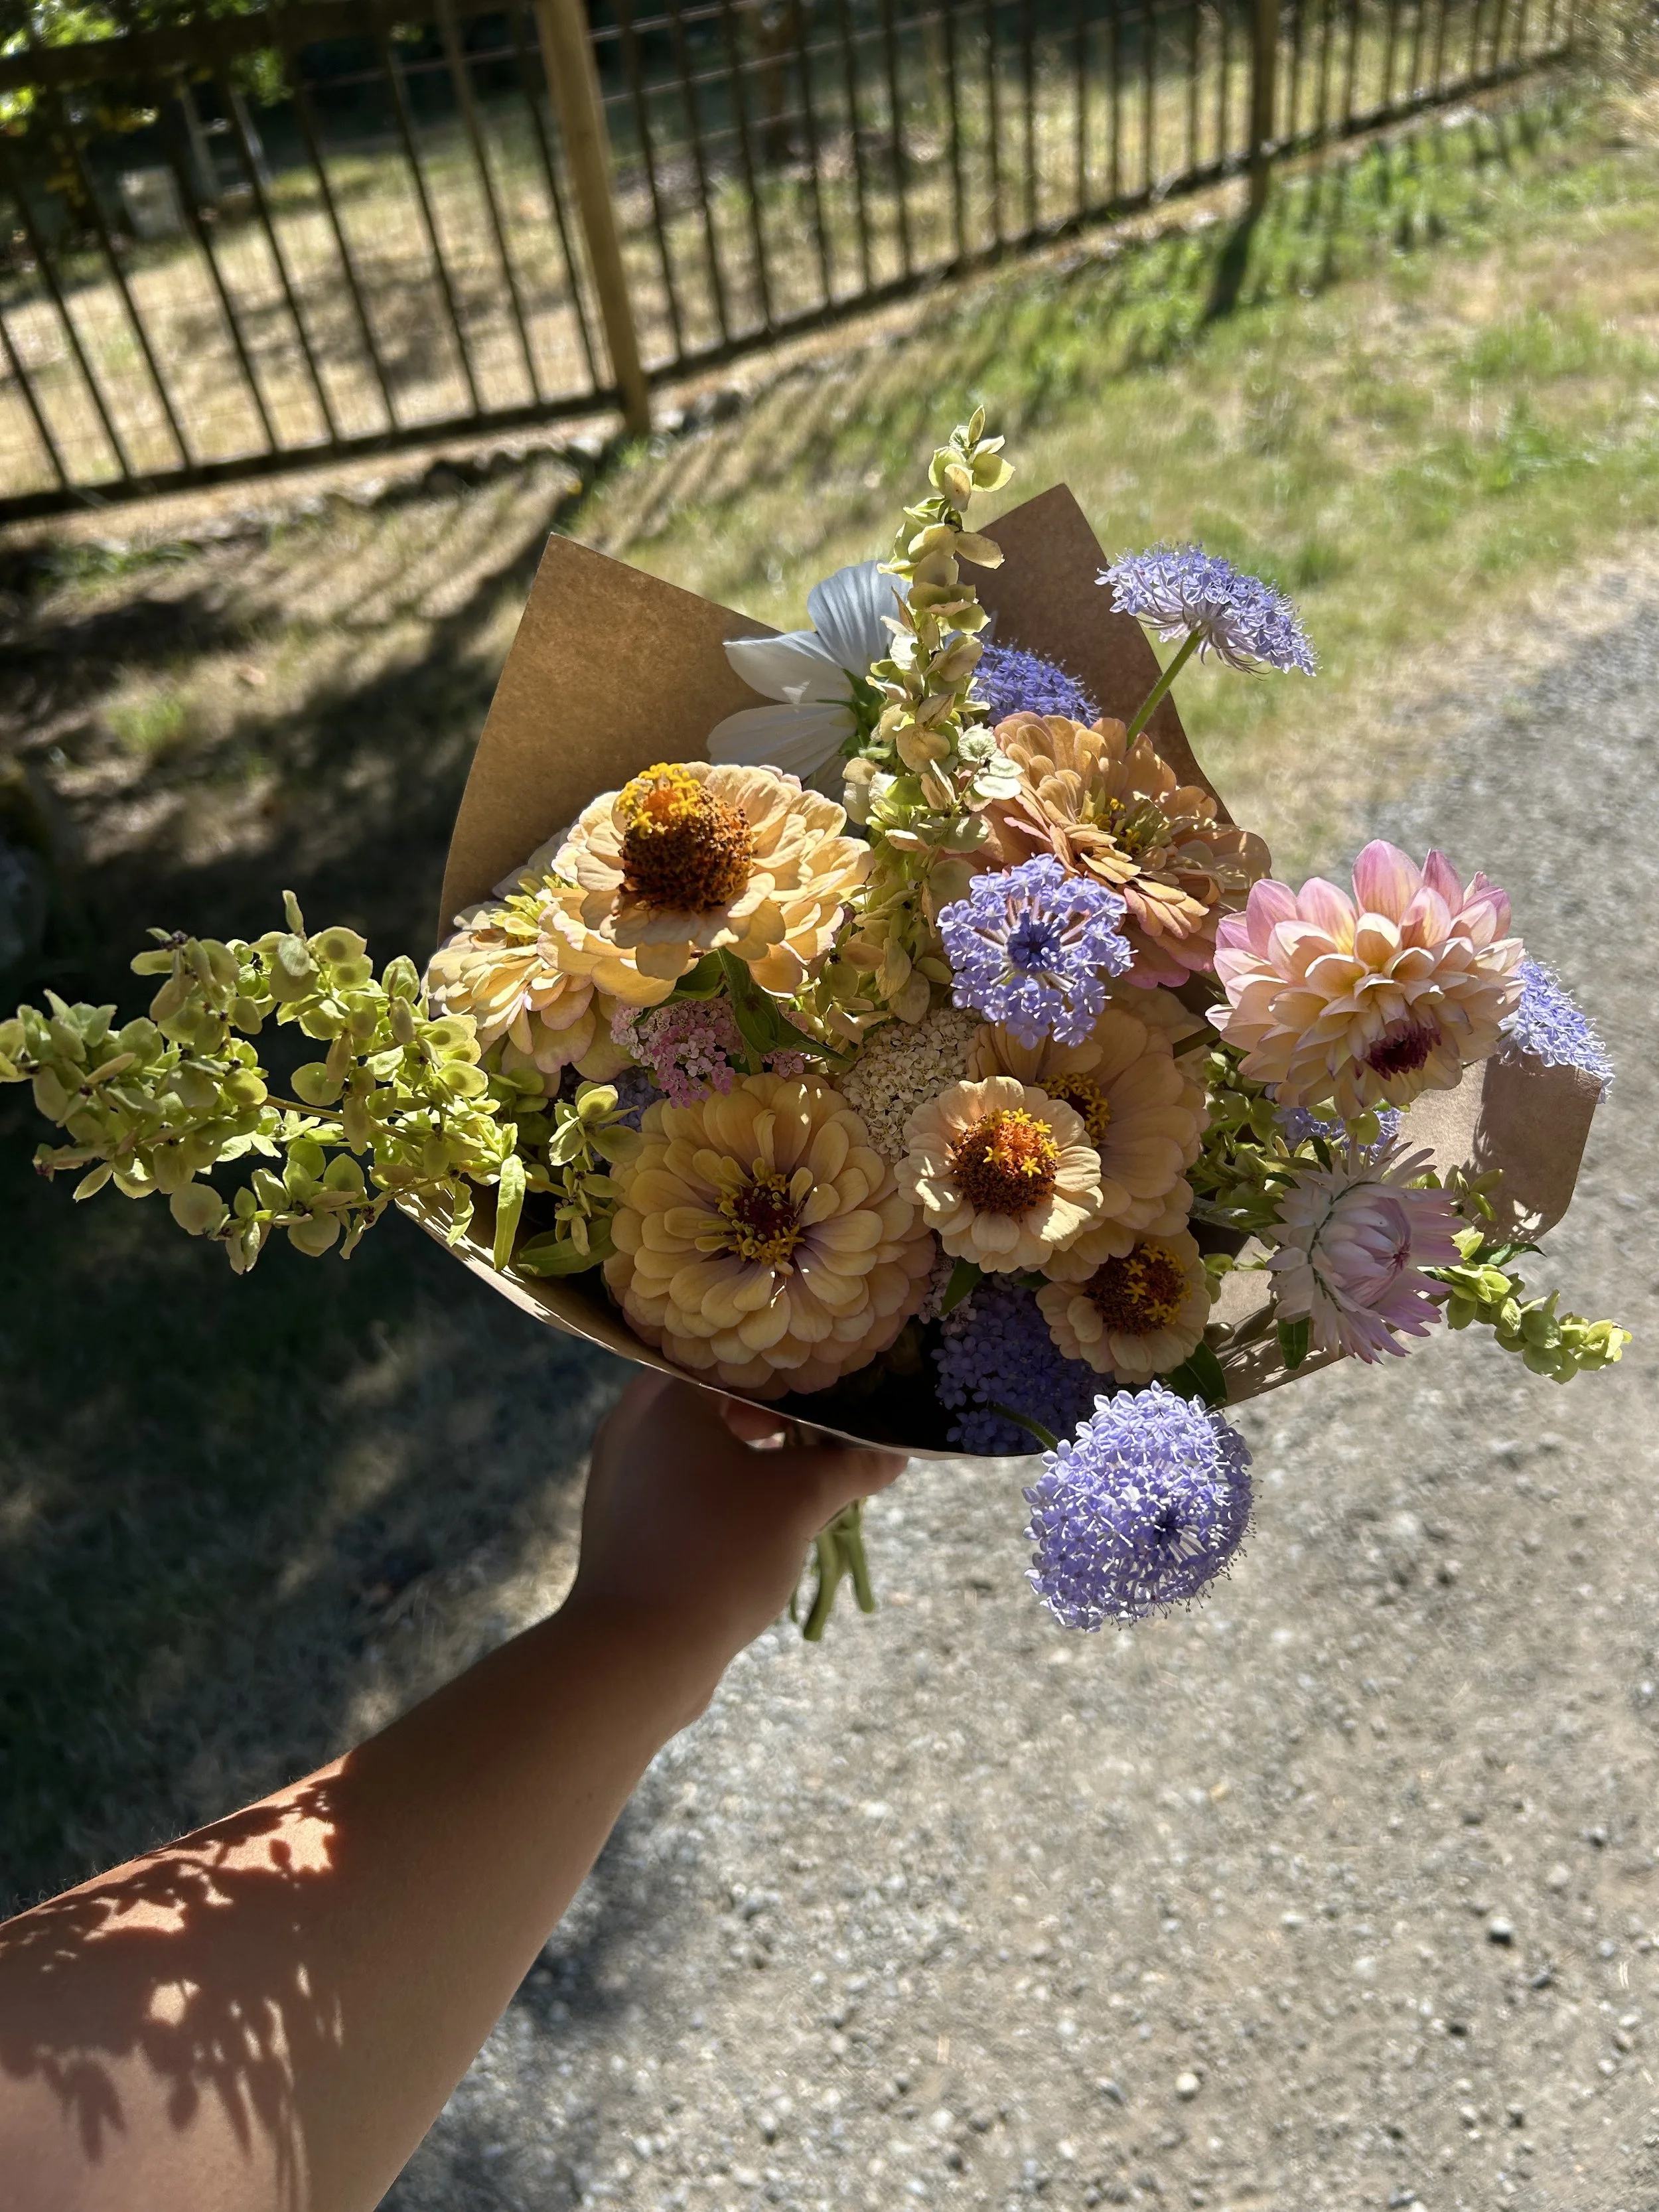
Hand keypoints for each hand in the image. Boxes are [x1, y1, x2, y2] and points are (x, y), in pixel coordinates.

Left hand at [566, 1374, 905, 1702]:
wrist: (638, 1654)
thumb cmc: (718, 1554)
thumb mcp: (798, 1502)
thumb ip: (850, 1466)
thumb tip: (898, 1452)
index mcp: (664, 1397)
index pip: (738, 1356)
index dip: (793, 1366)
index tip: (838, 1376)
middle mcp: (632, 1424)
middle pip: (720, 1398)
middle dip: (781, 1413)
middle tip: (834, 1420)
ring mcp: (623, 1476)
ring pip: (703, 1445)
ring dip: (757, 1453)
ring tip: (812, 1465)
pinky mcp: (627, 1522)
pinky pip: (685, 1484)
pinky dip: (728, 1487)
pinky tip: (772, 1511)